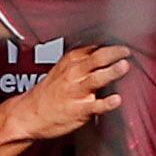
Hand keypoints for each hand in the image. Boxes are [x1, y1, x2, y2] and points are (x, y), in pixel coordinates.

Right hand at [0, 43, 128, 141]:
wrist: (28, 114)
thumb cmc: (49, 93)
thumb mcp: (62, 68)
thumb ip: (83, 60)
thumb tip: (105, 51)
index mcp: (71, 61)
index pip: (94, 48)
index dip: (111, 44)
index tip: (125, 41)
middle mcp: (74, 73)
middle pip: (97, 58)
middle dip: (114, 53)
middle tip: (127, 51)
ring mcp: (77, 91)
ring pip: (97, 78)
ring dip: (112, 71)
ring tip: (124, 66)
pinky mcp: (79, 110)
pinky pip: (96, 106)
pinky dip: (107, 103)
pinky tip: (116, 100)